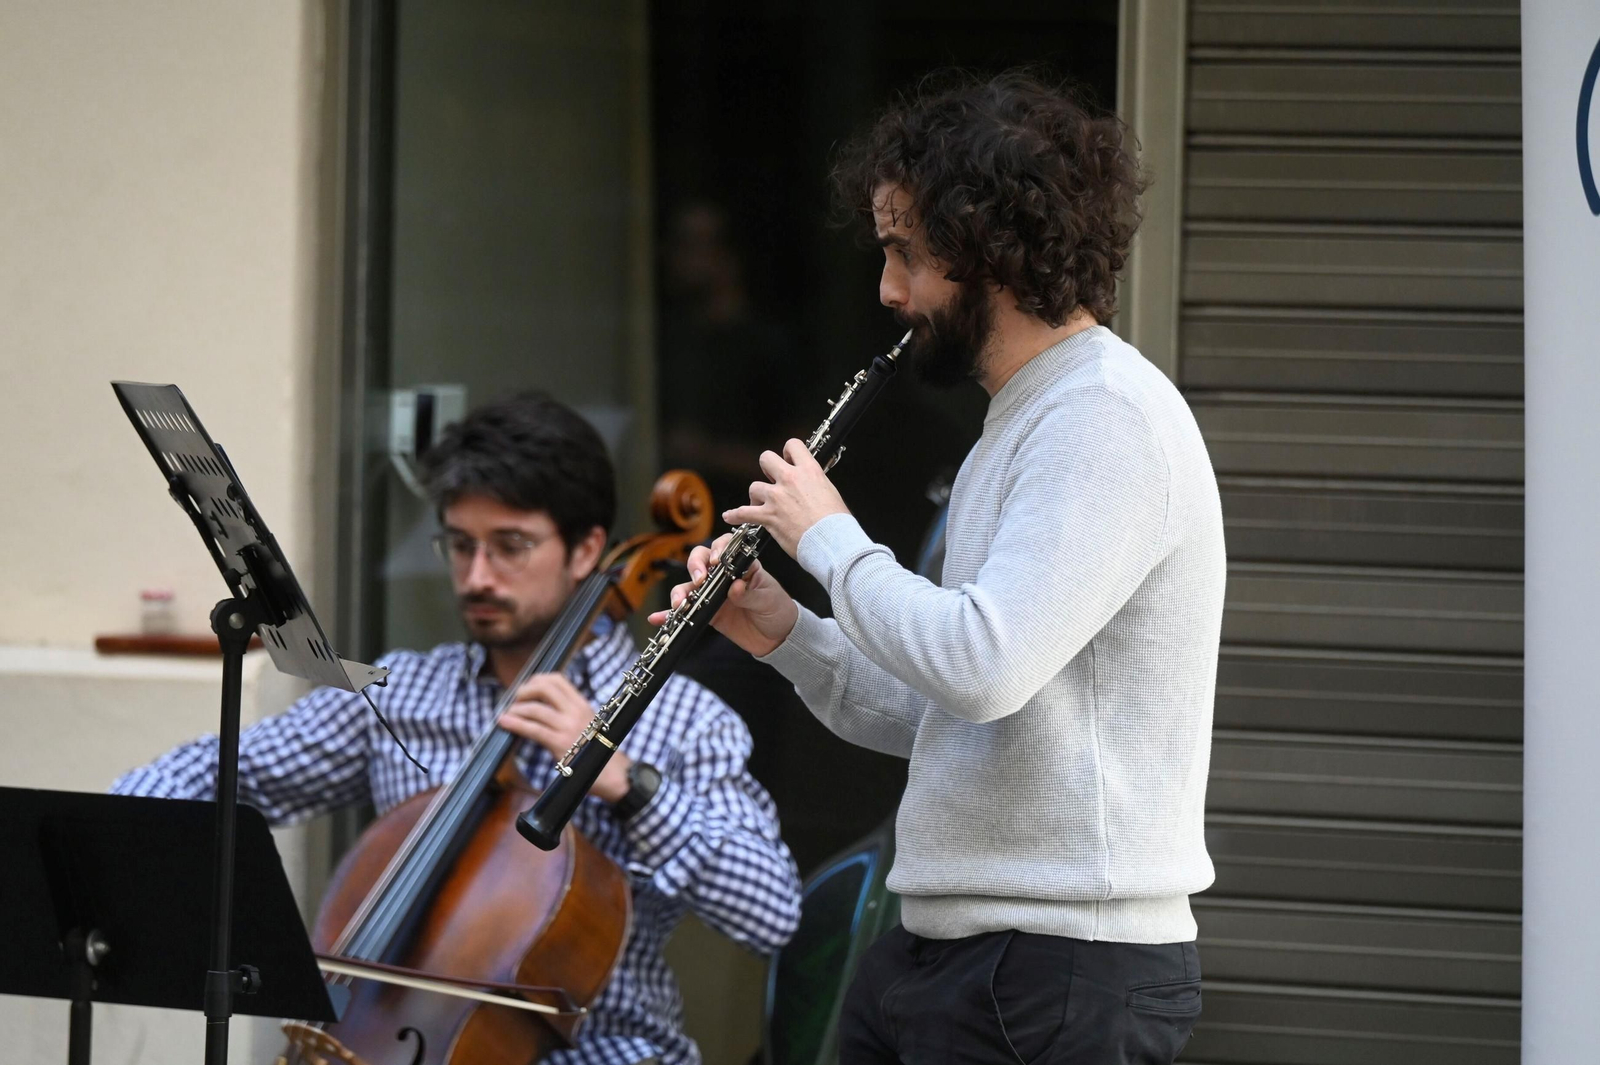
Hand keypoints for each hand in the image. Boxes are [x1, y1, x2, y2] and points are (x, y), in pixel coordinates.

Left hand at [499, 673, 630, 802]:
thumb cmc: (600, 753)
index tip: (527, 688)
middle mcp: (576, 711)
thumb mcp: (589, 725)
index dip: (537, 680)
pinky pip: (533, 729)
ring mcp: (568, 726)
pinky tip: (504, 722)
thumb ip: (571, 716)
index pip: (558, 680)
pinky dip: (515, 723)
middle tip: (516, 700)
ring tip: (507, 714)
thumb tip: (547, 711)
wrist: (615, 774)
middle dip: (525, 691)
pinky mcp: (560, 743)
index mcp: (583, 705)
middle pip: (545, 687)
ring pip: (535, 708)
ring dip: (516, 709)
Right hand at [650, 532, 799, 657]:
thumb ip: (750, 594)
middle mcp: (724, 576)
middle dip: (695, 566)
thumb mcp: (768, 599)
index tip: (716, 562)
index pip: (725, 547)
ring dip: (680, 591)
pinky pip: (685, 611)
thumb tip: (734, 587)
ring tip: (680, 604)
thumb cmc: (777, 610)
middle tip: (699, 579)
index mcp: (742, 565)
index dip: (718, 550)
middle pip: (700, 561)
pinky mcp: (706, 613)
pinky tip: (658, 618)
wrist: (777, 637)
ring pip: (688, 585)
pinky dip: (669, 614)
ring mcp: (712, 594)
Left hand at [721, 438, 848, 557]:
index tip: (788, 461)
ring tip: (762, 506)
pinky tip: (730, 516)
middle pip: (766, 459)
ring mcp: (776, 497)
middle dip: (767, 469)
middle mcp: (790, 479)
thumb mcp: (830, 492)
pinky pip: (743, 513)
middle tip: (772, 481)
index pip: (793, 446)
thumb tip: (810, 486)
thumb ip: (815, 484)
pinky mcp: (768, 516)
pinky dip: (735, 515)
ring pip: (754, 486)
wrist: (832, 541)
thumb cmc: (836, 522)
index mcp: (809, 471)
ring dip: (757, 496)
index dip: (788, 452)